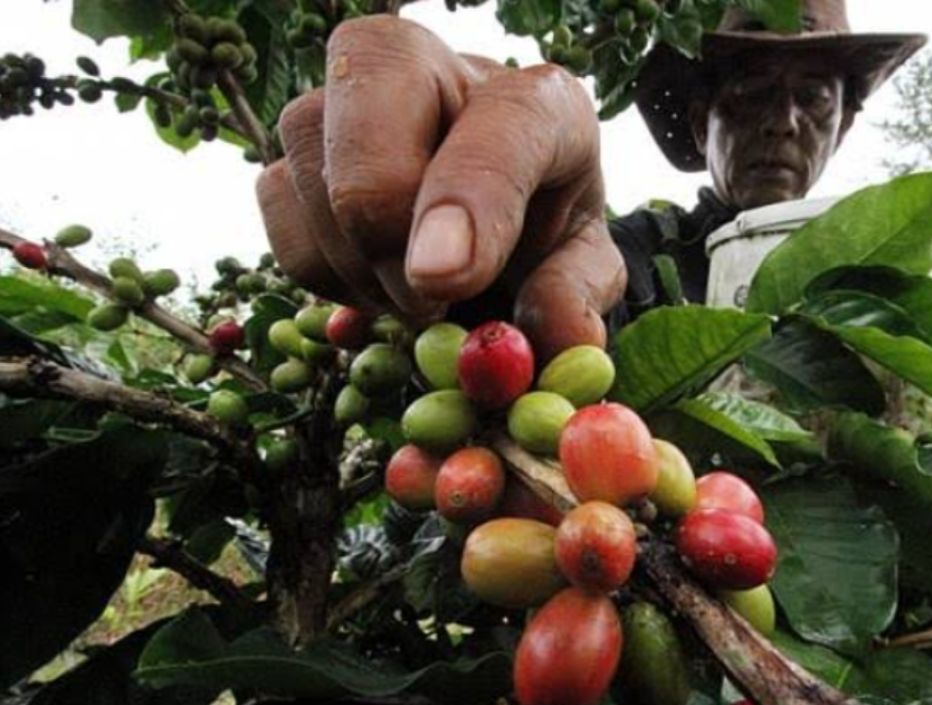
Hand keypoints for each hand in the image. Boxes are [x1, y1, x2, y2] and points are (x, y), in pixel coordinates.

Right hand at [256, 15, 625, 358]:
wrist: (496, 212)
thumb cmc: (539, 230)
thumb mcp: (582, 265)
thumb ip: (577, 295)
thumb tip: (560, 338)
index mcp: (535, 101)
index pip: (502, 123)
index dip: (469, 202)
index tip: (448, 278)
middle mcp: (435, 72)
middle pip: (369, 152)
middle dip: (389, 250)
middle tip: (432, 303)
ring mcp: (349, 98)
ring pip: (311, 187)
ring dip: (361, 274)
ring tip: (416, 292)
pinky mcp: (297, 142)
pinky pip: (281, 219)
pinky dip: (324, 274)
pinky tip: (375, 279)